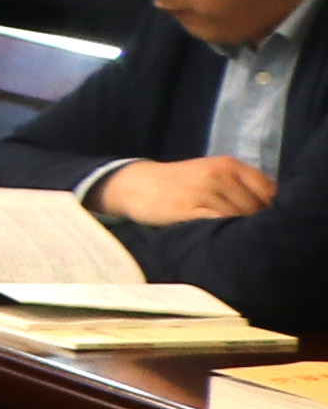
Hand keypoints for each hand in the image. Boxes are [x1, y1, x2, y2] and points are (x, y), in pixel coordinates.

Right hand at [100, 153, 272, 224]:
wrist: (136, 184)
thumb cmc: (179, 184)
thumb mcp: (210, 174)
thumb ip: (238, 186)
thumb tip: (270, 211)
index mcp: (229, 165)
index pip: (268, 190)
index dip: (272, 210)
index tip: (268, 224)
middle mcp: (218, 174)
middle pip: (255, 206)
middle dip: (257, 224)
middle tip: (255, 239)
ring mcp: (202, 190)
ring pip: (237, 216)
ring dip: (241, 232)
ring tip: (240, 243)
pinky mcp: (187, 207)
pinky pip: (216, 222)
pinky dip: (223, 232)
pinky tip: (221, 240)